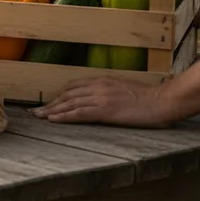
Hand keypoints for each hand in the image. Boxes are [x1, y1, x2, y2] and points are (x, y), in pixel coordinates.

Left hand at [32, 77, 170, 127]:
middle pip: (67, 95)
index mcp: (102, 81)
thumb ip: (109, 90)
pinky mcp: (105, 110)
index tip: (49, 102)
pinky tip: (53, 120)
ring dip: (52, 110)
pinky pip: (79, 113)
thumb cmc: (149, 98)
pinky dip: (64, 116)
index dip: (59, 95)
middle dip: (51, 103)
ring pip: (69, 104)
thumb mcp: (124, 89)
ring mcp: (100, 98)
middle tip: (36, 111)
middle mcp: (98, 87)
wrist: (163, 101)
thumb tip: (101, 97)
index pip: (73, 87)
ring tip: (39, 117)